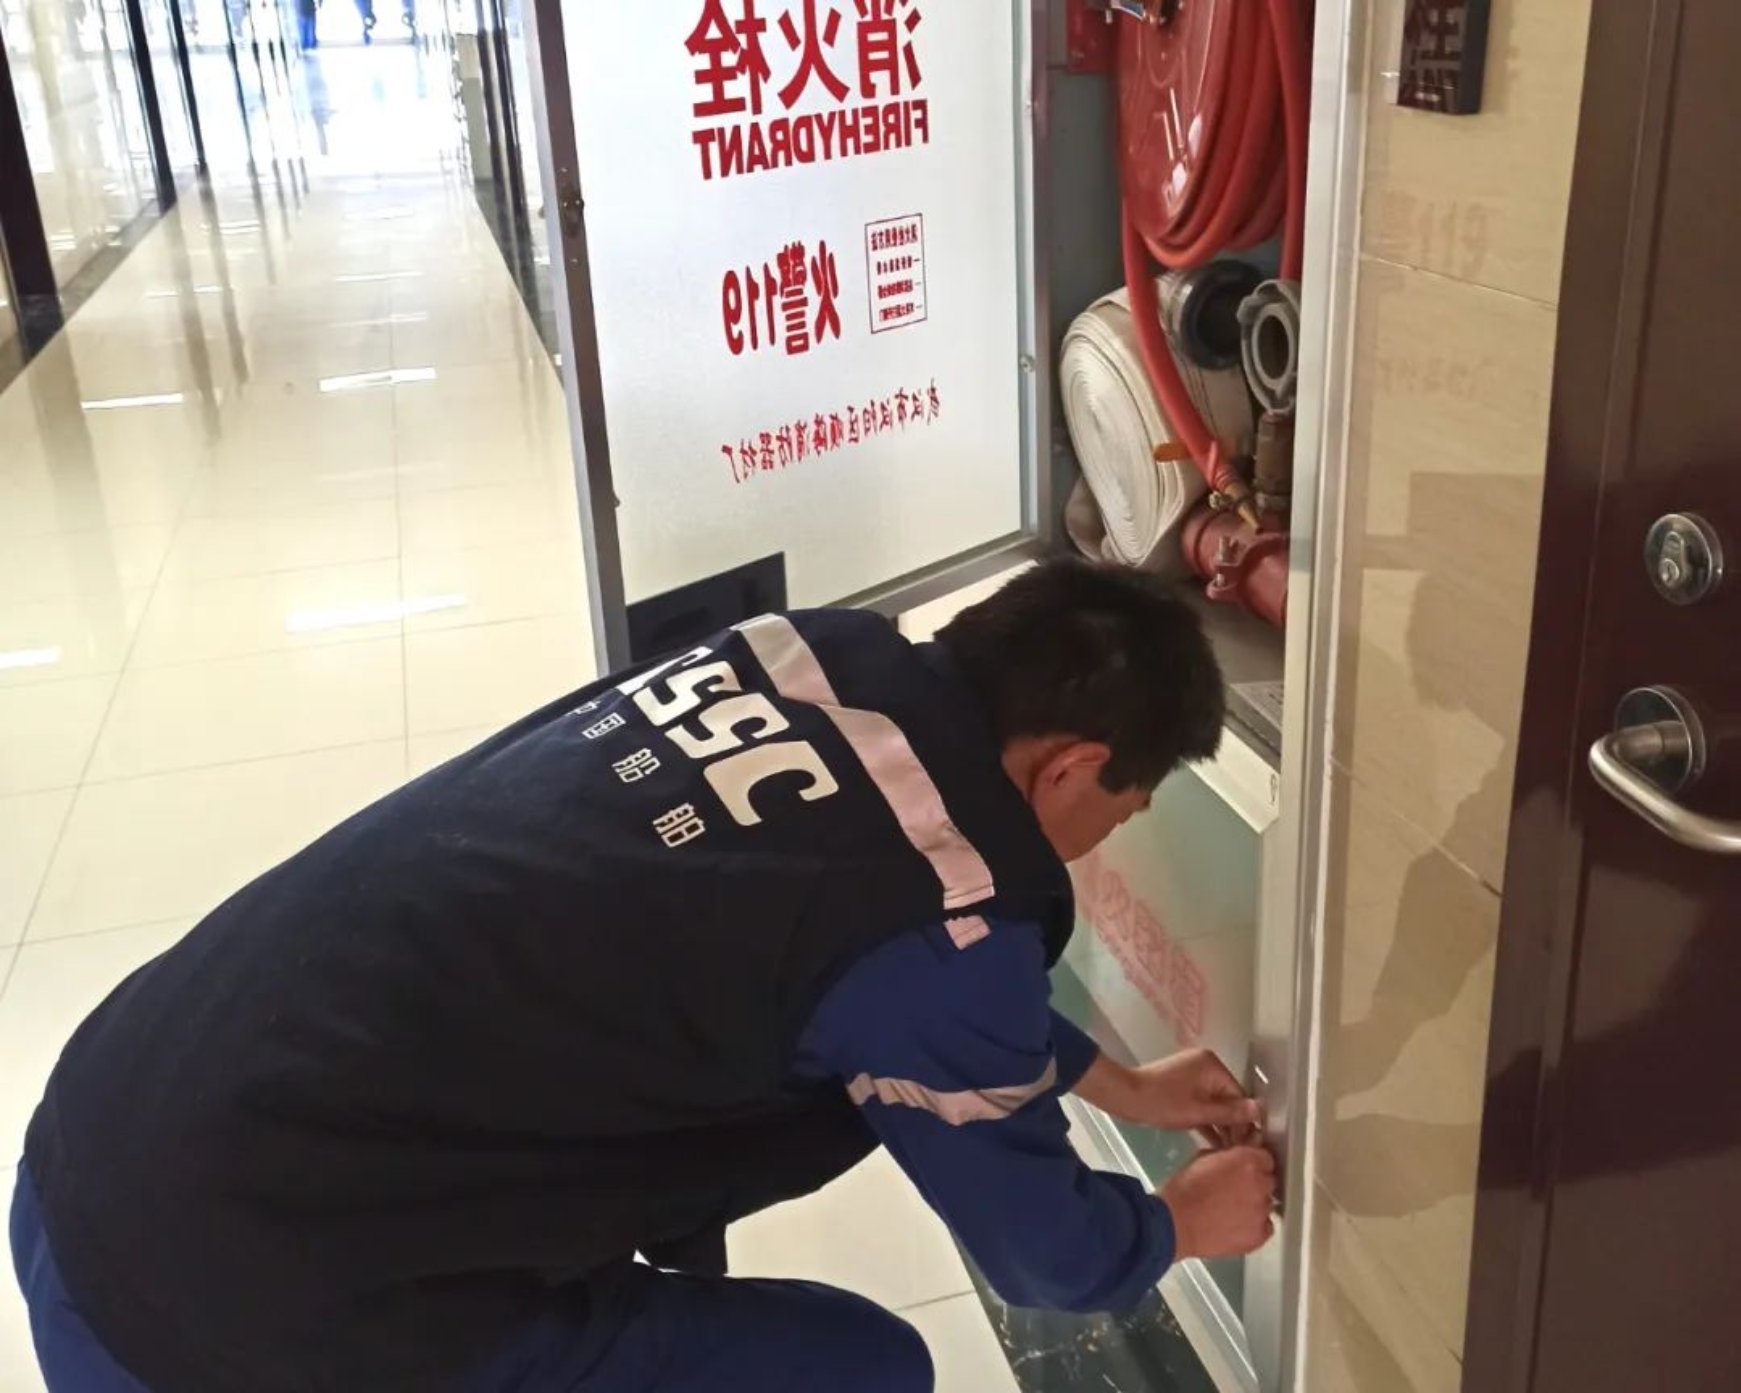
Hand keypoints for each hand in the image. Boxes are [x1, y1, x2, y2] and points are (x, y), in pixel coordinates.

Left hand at [1118, 1048, 1263, 1137]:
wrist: (1124, 1096)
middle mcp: (1206, 1067)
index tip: (1250, 1144)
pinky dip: (1207, 1121)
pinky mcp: (1182, 1088)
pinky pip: (1201, 1104)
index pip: (1239, 1095)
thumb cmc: (1161, 1103)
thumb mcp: (1198, 1112)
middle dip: (1234, 1124)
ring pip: (1214, 1103)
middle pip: (1228, 1099)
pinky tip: (1216, 1143)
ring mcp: (1193, 1076)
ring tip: (1230, 1151)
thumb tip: (1259, 1110)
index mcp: (1212, 1066)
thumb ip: (1230, 1113)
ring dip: (1221, 1125)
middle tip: (1239, 1151)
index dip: (1245, 1120)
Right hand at [1160, 1145, 1276, 1260]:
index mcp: (1247, 1161)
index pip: (1265, 1158)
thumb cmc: (1183, 1190)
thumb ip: (1226, 1157)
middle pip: (1268, 1181)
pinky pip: (1265, 1227)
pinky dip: (1254, 1226)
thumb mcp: (1202, 1159)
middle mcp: (1260, 1184)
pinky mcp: (1259, 1235)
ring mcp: (1261, 1211)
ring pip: (1266, 1205)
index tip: (1244, 1170)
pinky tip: (1235, 1225)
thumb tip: (1233, 1160)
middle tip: (1234, 1190)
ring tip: (1230, 1210)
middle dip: (1255, 1184)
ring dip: (1254, 1205)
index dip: (1253, 1164)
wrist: (1176, 1223)